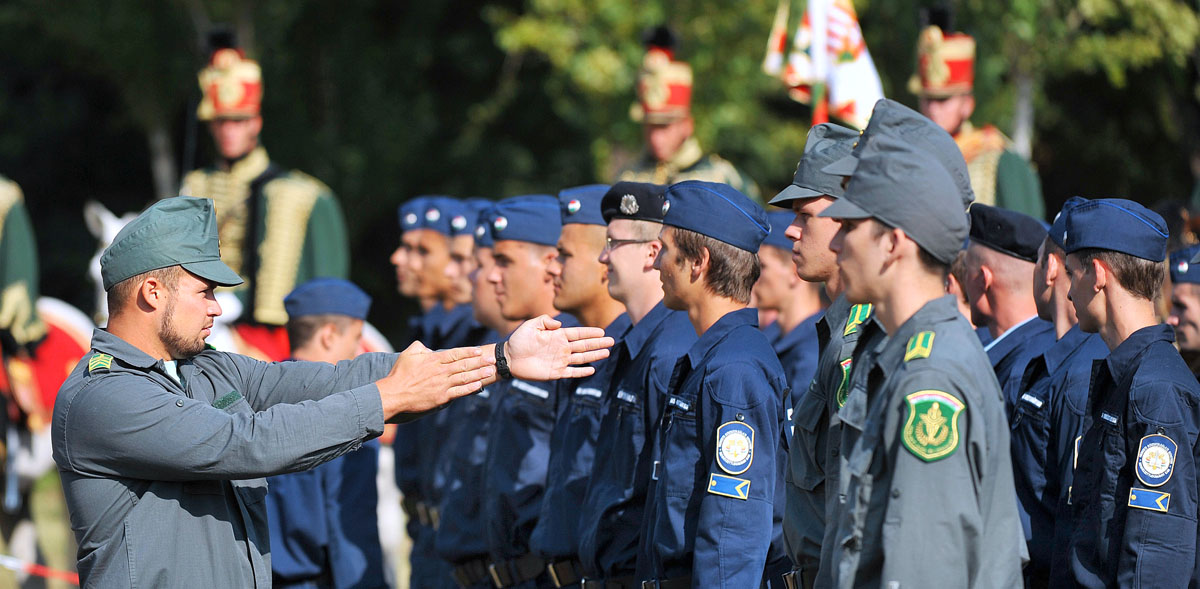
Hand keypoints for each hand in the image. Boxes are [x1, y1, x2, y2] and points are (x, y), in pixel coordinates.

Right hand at [376, 341, 494, 418]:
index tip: (479, 350)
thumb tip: (429, 348)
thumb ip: (420, 346)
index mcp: (434, 360)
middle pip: (464, 364)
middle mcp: (441, 371)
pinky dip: (470, 388)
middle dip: (480, 361)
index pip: (456, 353)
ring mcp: (442, 384)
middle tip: (492, 359)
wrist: (394, 394)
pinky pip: (460, 392)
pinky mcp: (442, 397)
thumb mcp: (408, 354)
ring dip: (479, 374)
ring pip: (465, 377)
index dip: (469, 351)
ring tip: (490, 371)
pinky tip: (479, 385)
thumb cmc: (399, 374)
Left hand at [503, 315, 613, 380]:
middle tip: (611, 341)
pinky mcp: (555, 372)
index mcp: (557, 336)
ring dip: (594, 356)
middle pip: (584, 345)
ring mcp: (559, 360)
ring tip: (607, 353)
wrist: (509, 358)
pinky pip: (571, 372)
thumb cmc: (519, 340)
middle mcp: (561, 348)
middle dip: (598, 343)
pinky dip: (581, 372)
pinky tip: (592, 370)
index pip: (578, 333)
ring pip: (581, 358)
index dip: (590, 333)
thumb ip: (545, 321)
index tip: (602, 331)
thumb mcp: (531, 325)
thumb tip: (560, 324)